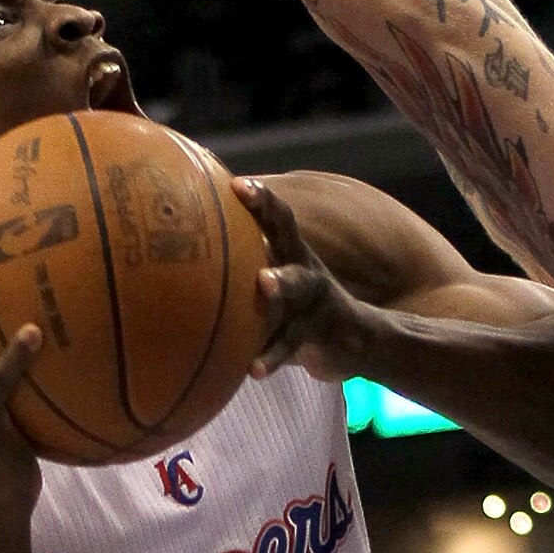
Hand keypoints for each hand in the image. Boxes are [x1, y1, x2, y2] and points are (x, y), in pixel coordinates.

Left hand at [238, 180, 375, 385]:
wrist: (359, 341)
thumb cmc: (299, 309)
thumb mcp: (281, 283)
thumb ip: (248, 270)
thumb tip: (194, 262)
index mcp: (292, 254)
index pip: (277, 217)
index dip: (260, 198)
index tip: (236, 182)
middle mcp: (304, 269)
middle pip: (287, 235)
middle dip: (267, 214)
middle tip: (245, 197)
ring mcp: (312, 301)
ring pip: (297, 288)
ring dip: (281, 282)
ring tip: (264, 282)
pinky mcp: (316, 335)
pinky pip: (290, 346)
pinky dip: (271, 358)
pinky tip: (253, 370)